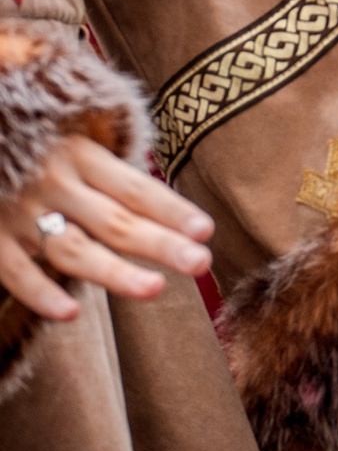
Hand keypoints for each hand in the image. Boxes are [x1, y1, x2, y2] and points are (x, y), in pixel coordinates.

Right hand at [0, 135, 213, 319]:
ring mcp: (20, 212)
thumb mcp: (67, 136)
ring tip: (155, 289)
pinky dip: (40, 293)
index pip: (134, 188)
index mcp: (79, 154)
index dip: (170, 210)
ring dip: (114, 271)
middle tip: (201, 263)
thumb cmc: (28, 142)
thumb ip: (105, 166)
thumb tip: (159, 202)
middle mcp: (54, 183)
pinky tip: (71, 315)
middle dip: (160, 243)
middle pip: (115, 220)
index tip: (206, 231)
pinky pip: (15, 271)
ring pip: (72, 249)